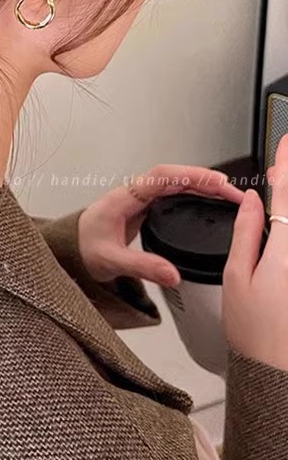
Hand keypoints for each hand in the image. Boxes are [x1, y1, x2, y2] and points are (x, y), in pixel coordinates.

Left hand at [78, 164, 243, 286]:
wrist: (70, 249)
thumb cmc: (84, 248)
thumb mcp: (111, 260)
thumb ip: (142, 266)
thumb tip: (173, 274)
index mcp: (123, 198)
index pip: (160, 177)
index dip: (189, 176)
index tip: (214, 182)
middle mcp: (132, 194)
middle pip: (172, 177)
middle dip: (203, 179)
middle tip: (231, 191)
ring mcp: (139, 199)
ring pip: (173, 183)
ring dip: (200, 185)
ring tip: (227, 193)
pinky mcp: (144, 208)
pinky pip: (172, 194)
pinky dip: (192, 194)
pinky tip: (207, 200)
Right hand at [223, 135, 287, 370]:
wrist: (278, 374)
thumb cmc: (253, 332)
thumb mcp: (236, 278)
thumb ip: (247, 234)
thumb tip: (254, 202)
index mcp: (283, 252)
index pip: (286, 197)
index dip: (286, 168)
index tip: (286, 144)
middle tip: (287, 157)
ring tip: (286, 184)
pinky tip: (285, 220)